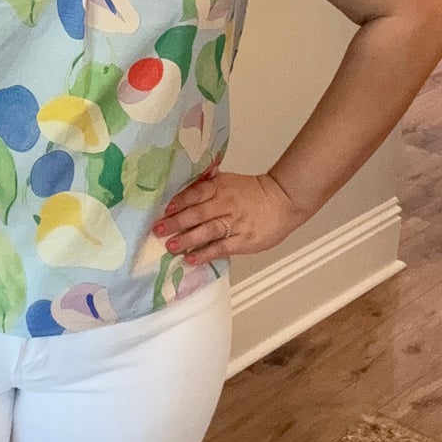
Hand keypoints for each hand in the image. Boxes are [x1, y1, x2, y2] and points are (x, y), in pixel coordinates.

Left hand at [152, 163, 308, 265]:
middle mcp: (226, 204)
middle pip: (198, 213)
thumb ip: (207, 185)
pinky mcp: (243, 241)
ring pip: (208, 232)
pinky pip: (221, 248)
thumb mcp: (229, 181)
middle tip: (158, 230)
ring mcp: (235, 223)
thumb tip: (180, 188)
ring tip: (171, 246)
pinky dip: (205, 254)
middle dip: (176, 222)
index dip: (180, 200)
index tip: (164, 208)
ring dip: (187, 239)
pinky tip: (191, 259)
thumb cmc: (252, 192)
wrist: (283, 200)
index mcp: (221, 187)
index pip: (197, 193)